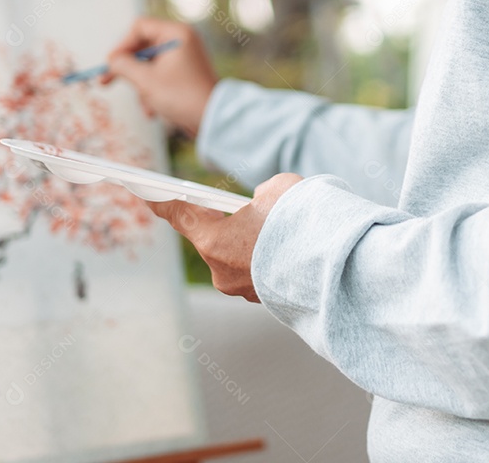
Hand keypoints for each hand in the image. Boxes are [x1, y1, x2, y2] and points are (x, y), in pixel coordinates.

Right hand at [102, 17, 218, 136]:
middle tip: (105, 82)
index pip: (140, 27)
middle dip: (129, 72)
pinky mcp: (185, 75)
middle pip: (143, 48)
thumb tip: (112, 60)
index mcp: (176, 33)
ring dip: (142, 88)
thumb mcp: (145, 80)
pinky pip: (160, 77)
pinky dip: (153, 93)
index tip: (110, 64)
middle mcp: (182, 41)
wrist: (212, 119)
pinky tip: (154, 111)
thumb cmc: (181, 96)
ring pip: (149, 66)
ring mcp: (185, 58)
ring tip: (147, 106)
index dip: (121, 45)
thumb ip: (124, 65)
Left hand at [146, 173, 304, 301]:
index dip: (163, 201)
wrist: (341, 266)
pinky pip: (256, 271)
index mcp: (215, 241)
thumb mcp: (278, 190)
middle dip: (223, 222)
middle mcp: (222, 271)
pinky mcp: (264, 300)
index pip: (180, 215)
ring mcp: (242, 290)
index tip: (148, 193)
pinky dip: (265, 258)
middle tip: (232, 206)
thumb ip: (260, 197)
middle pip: (211, 238)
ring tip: (274, 228)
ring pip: (236, 257)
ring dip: (248, 242)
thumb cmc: (305, 221)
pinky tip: (285, 248)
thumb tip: (260, 208)